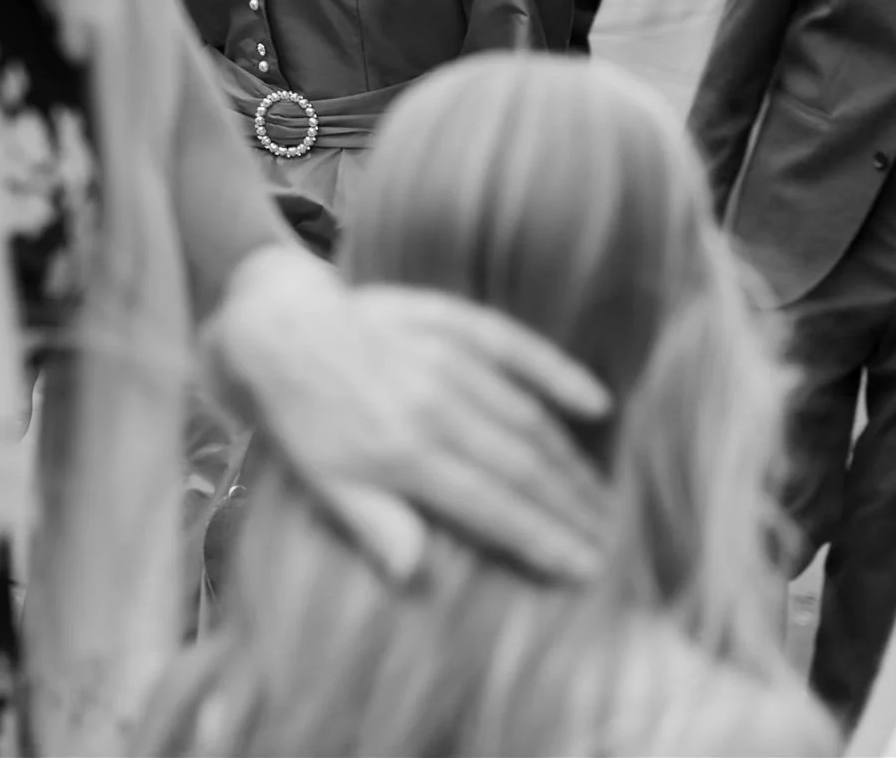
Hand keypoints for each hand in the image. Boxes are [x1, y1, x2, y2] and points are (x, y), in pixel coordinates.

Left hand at [205, 244, 610, 586]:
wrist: (280, 324)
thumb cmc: (302, 416)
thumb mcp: (321, 482)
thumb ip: (375, 524)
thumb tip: (418, 577)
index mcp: (404, 452)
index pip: (492, 506)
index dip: (544, 540)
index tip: (589, 570)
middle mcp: (435, 405)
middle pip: (521, 466)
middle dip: (571, 509)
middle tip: (615, 543)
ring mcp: (446, 357)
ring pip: (526, 417)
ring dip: (570, 460)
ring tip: (605, 498)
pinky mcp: (450, 319)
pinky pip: (515, 346)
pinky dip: (557, 373)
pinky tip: (594, 403)